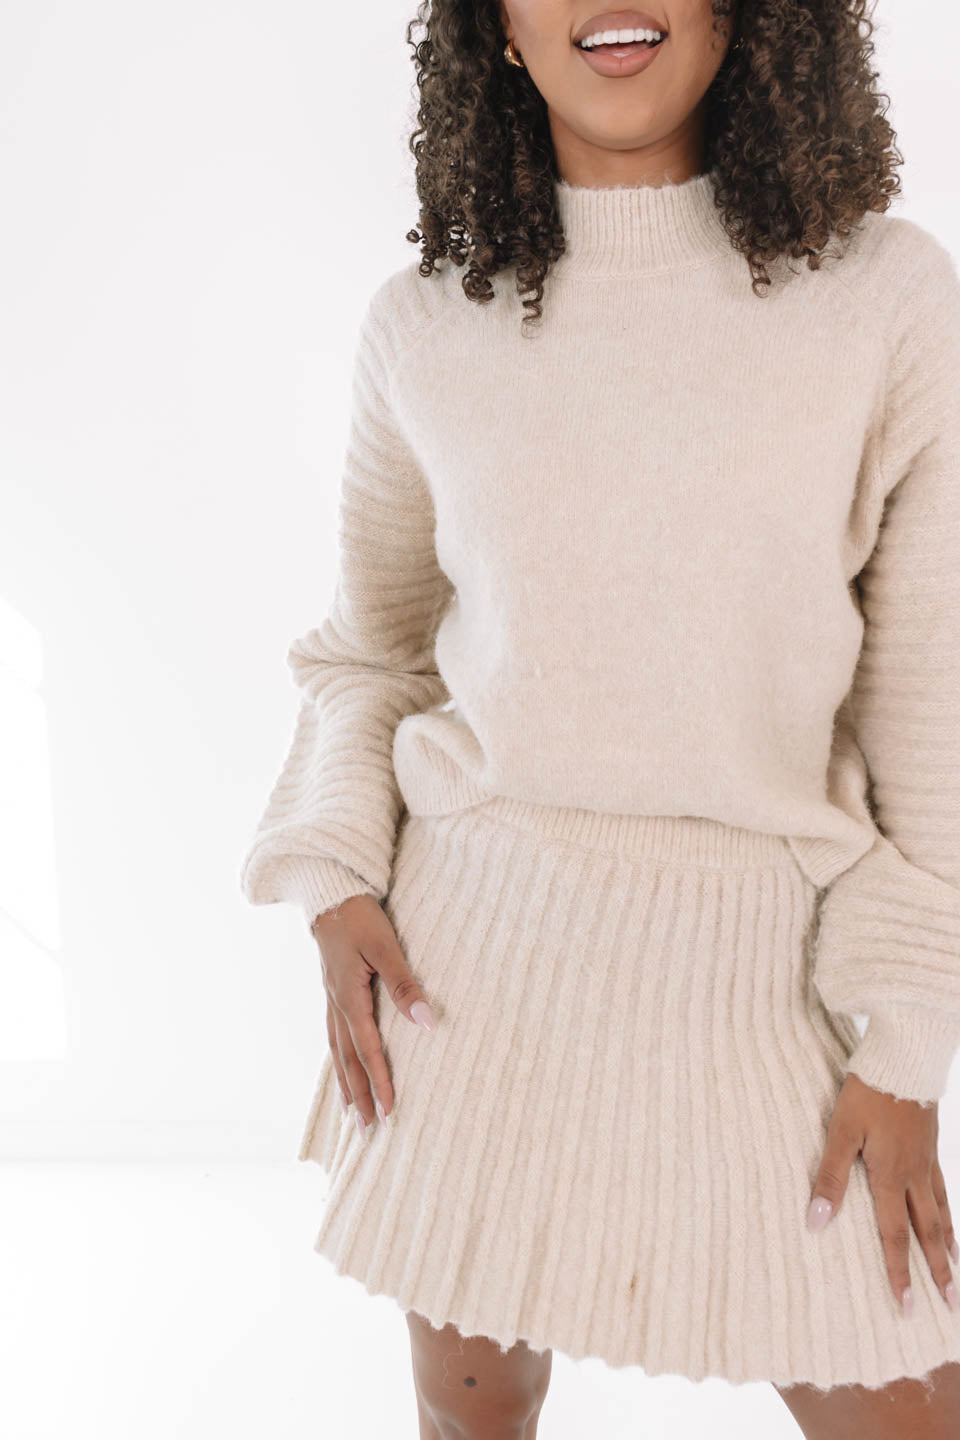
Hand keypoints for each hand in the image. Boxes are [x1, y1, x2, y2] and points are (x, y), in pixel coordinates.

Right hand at [311, 894, 435, 1137]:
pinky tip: (343, 1069)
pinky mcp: (332, 992)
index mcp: (349, 998)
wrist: (330, 893)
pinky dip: (338, 1061)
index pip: (368, 1051)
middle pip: (347, 1061)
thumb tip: (427, 1022)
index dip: (380, 1084)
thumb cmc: (359, 917)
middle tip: (368, 1132)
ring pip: (337, 1052)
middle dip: (359, 1097)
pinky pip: (333, 1037)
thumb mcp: (386, 948)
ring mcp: (331, 1000)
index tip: (390, 1113)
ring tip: (351, 1114)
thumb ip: (405, 986)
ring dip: (346, 1085)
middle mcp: (336, 1005)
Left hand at [807, 1071, 959, 1315]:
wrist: (904, 1057)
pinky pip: (943, 1188)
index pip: (895, 1237)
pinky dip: (949, 1211)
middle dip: (938, 1272)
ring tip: (956, 1271)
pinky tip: (948, 1215)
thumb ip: (830, 1177)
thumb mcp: (841, 1132)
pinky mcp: (931, 1143)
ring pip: (941, 1212)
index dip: (900, 1274)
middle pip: (928, 1233)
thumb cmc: (867, 1092)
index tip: (908, 1308)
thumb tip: (816, 1223)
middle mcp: (914, 1175)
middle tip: (951, 1306)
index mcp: (890, 1177)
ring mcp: (927, 1160)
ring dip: (947, 1246)